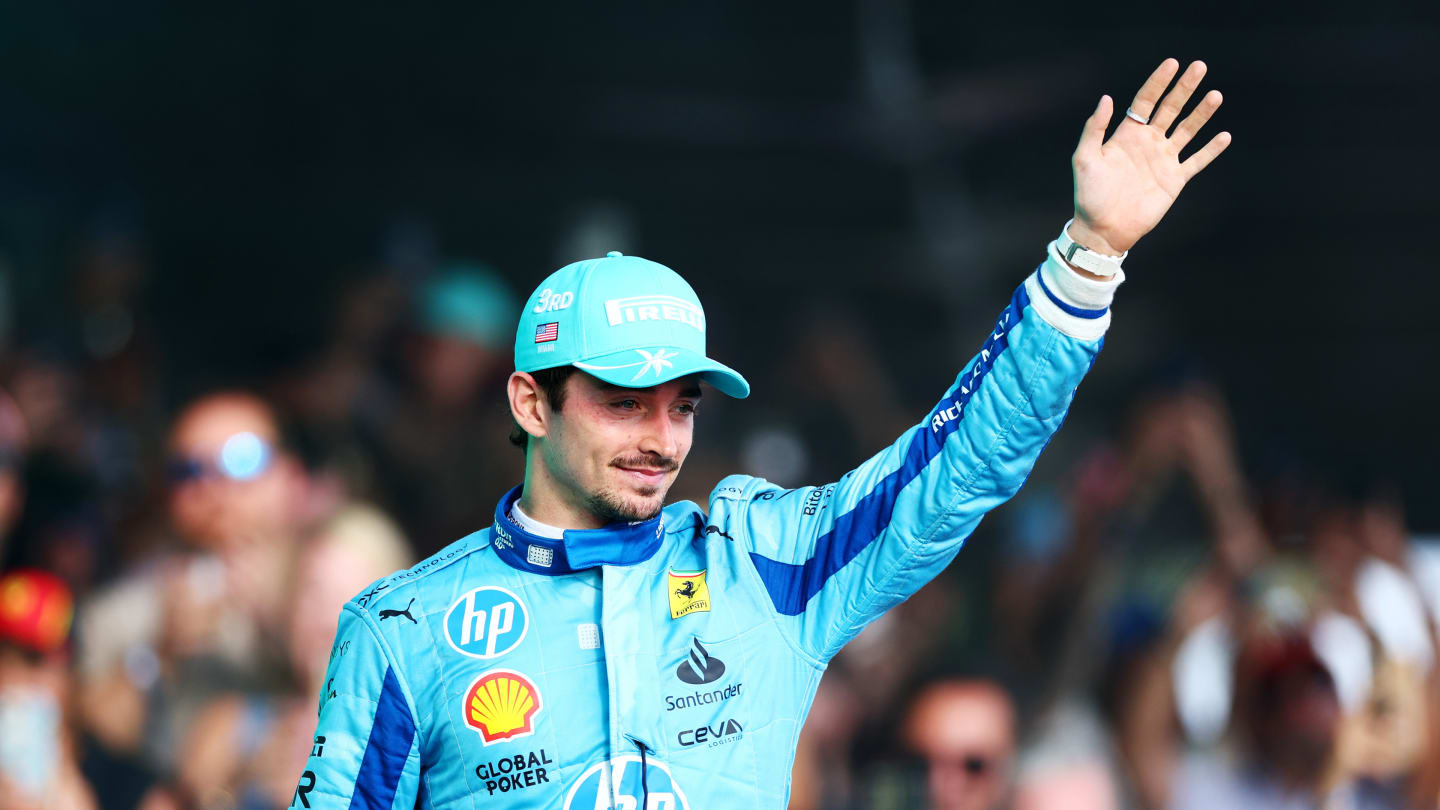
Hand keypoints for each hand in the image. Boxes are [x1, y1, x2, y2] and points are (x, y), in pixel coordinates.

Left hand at [1069, 59, 1231, 255]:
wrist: (1103, 229)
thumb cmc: (1089, 195)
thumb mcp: (1084, 158)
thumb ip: (1095, 128)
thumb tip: (1107, 98)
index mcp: (1127, 134)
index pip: (1146, 101)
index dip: (1158, 82)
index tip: (1172, 63)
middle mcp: (1148, 143)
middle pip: (1170, 109)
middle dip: (1184, 88)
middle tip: (1199, 66)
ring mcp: (1163, 160)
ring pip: (1187, 130)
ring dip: (1201, 113)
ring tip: (1215, 95)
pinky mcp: (1174, 180)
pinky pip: (1196, 162)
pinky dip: (1210, 150)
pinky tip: (1224, 135)